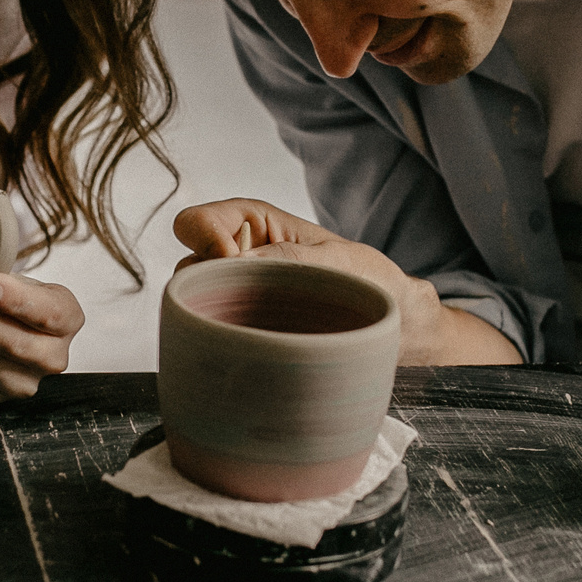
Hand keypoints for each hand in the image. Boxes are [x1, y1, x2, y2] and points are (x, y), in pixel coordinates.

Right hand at [170, 199, 519, 364]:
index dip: (206, 242)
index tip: (238, 266)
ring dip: (219, 323)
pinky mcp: (241, 337)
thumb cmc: (372, 284)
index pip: (194, 224)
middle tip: (252, 308)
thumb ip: (288, 257)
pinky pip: (210, 341)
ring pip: (193, 310)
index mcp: (253, 224)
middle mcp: (235, 262)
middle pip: (186, 272)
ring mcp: (235, 302)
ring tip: (266, 336)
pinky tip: (257, 357)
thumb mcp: (339, 262)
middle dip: (208, 290)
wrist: (395, 331)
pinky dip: (224, 349)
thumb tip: (235, 262)